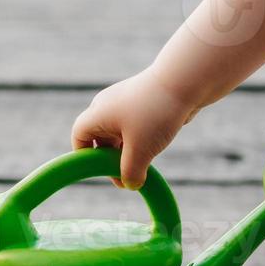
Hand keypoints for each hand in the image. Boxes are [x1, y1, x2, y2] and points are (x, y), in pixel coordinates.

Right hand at [70, 69, 198, 188]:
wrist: (185, 81)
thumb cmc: (156, 113)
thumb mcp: (140, 150)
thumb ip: (131, 172)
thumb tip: (131, 184)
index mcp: (98, 113)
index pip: (80, 137)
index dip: (84, 157)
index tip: (98, 173)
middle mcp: (109, 106)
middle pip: (100, 138)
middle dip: (109, 160)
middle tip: (125, 178)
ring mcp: (128, 103)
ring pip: (120, 133)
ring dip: (126, 152)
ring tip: (140, 169)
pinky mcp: (145, 103)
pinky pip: (136, 127)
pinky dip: (140, 141)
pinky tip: (152, 151)